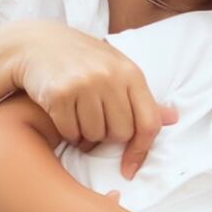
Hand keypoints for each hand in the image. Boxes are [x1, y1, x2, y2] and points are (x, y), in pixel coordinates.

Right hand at [6, 20, 177, 177]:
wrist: (37, 43)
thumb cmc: (83, 60)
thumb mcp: (117, 69)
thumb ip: (141, 97)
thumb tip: (173, 118)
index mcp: (130, 72)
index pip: (148, 123)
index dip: (141, 150)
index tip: (129, 168)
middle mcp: (109, 77)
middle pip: (120, 134)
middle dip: (107, 136)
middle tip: (95, 122)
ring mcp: (84, 84)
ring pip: (94, 136)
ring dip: (85, 135)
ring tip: (79, 115)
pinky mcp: (59, 93)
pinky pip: (70, 132)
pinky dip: (67, 132)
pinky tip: (63, 115)